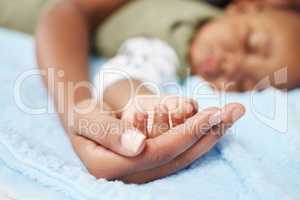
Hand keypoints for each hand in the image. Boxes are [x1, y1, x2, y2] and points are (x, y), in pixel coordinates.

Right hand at [71, 102, 244, 182]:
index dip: (189, 133)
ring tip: (231, 117)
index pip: (158, 151)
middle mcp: (129, 178)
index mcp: (110, 168)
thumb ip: (107, 132)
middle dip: (208, 134)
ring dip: (210, 138)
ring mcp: (141, 175)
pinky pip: (179, 156)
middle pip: (177, 157)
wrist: (83, 124)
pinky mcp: (150, 168)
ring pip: (182, 159)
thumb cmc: (83, 117)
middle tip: (234, 111)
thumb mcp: (86, 118)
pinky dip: (199, 141)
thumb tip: (138, 146)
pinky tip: (216, 128)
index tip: (214, 112)